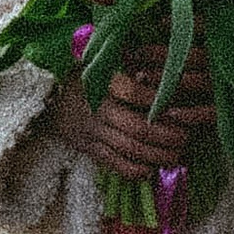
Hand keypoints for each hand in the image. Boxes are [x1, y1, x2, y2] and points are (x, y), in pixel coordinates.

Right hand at [52, 47, 213, 179]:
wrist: (47, 98)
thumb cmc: (84, 75)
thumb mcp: (101, 63)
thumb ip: (129, 66)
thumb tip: (158, 73)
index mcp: (101, 83)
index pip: (131, 91)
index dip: (156, 100)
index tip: (176, 105)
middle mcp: (96, 108)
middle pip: (136, 127)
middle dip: (166, 136)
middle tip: (186, 138)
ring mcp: (92, 131)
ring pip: (128, 148)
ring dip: (157, 155)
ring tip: (176, 155)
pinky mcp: (88, 148)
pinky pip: (113, 163)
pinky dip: (134, 170)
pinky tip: (151, 170)